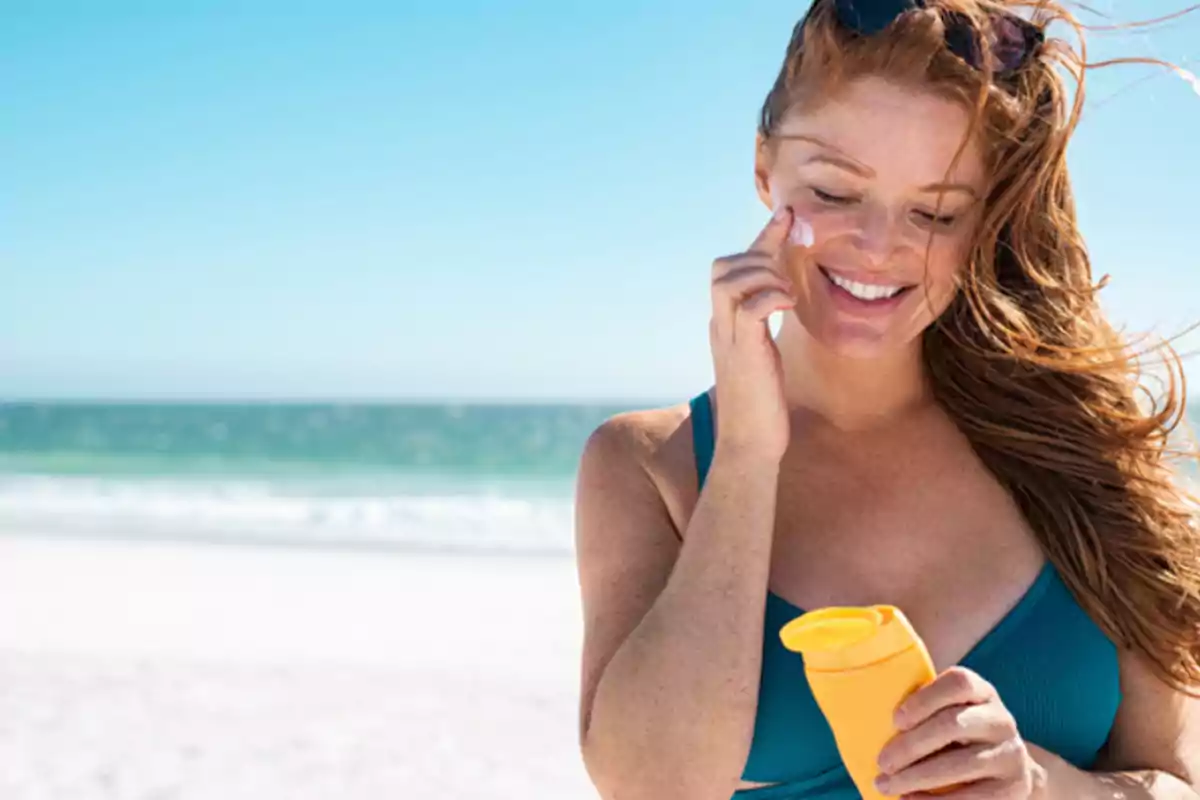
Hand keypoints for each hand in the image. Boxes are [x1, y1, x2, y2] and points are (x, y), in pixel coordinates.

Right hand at [709, 204, 798, 461]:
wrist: (750, 445)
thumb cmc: (761, 406)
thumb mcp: (763, 357)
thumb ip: (764, 328)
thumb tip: (779, 304)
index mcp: (725, 323)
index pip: (736, 267)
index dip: (762, 238)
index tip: (788, 215)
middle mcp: (720, 325)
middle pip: (724, 266)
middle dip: (760, 255)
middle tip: (790, 272)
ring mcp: (728, 338)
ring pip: (731, 279)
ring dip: (766, 276)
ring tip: (788, 297)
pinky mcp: (744, 353)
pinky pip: (751, 306)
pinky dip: (771, 297)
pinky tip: (788, 308)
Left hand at [874, 667, 1043, 799]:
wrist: (1009, 769)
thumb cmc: (959, 735)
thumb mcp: (949, 713)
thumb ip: (922, 708)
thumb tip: (860, 710)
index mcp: (982, 692)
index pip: (959, 683)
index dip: (925, 699)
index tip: (895, 720)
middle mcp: (1001, 719)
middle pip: (954, 724)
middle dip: (911, 745)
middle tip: (881, 762)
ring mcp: (1011, 754)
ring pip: (960, 764)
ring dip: (916, 778)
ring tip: (885, 785)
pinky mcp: (1013, 788)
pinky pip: (972, 798)